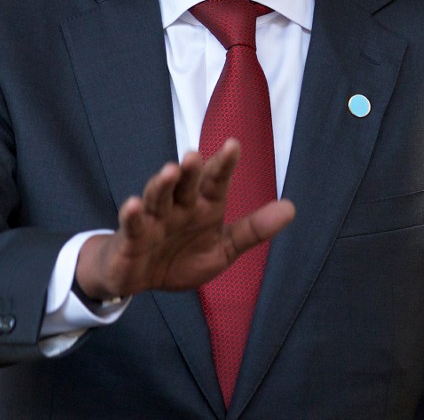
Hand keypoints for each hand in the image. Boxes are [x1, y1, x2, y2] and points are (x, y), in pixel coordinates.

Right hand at [74, 139, 294, 298]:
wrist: (142, 278)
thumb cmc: (182, 256)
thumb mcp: (223, 248)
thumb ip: (253, 230)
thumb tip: (291, 208)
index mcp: (203, 206)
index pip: (216, 182)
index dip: (224, 164)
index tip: (233, 144)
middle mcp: (179, 206)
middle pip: (185, 184)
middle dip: (190, 171)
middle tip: (194, 156)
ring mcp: (154, 219)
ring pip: (158, 197)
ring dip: (162, 184)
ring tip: (170, 171)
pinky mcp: (132, 237)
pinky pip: (133, 224)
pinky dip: (132, 214)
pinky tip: (133, 204)